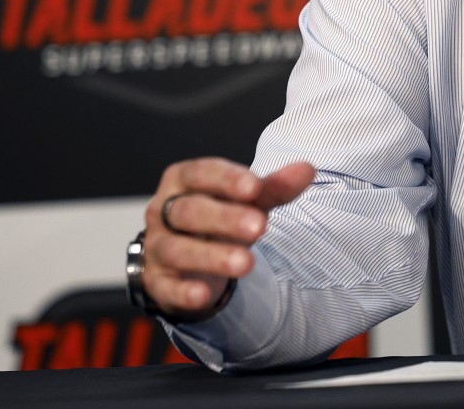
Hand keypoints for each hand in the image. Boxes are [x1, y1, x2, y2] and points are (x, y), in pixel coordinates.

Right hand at [140, 158, 315, 319]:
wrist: (185, 256)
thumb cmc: (216, 217)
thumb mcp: (246, 200)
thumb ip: (273, 187)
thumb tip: (307, 169)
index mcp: (183, 181)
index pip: (201, 173)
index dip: (227, 179)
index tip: (255, 187)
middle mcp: (163, 211)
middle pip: (190, 211)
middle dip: (225, 218)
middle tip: (260, 227)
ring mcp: (157, 247)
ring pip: (178, 249)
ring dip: (212, 256)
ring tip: (246, 263)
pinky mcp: (157, 281)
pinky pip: (166, 287)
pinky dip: (184, 291)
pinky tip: (204, 294)